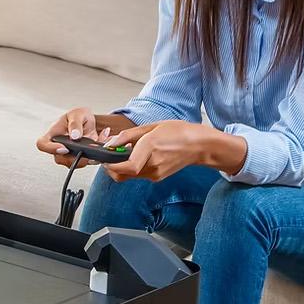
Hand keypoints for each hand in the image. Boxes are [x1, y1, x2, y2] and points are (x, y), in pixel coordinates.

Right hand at [36, 107, 124, 167]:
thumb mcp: (78, 114)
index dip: (50, 149)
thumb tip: (74, 136)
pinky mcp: (80, 159)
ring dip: (88, 156)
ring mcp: (68, 155)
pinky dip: (96, 155)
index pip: (42, 144)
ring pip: (74, 164)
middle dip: (75, 156)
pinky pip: (87, 162)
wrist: (88, 122)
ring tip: (97, 142)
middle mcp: (58, 147)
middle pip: (60, 159)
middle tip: (88, 149)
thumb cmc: (78, 116)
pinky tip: (100, 143)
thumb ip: (76, 123)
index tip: (64, 148)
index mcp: (53, 134)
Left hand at [101, 121, 219, 181]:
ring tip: (128, 152)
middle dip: (112, 167)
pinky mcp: (157, 177)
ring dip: (123, 167)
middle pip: (123, 174)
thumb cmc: (178, 132)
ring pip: (129, 175)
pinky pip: (139, 175)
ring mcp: (155, 173)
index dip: (110, 165)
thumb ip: (128, 135)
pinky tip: (140, 156)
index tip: (104, 159)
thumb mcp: (152, 126)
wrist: (199, 146)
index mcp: (150, 147)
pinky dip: (133, 167)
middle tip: (111, 156)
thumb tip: (111, 142)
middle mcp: (152, 164)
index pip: (125, 166)